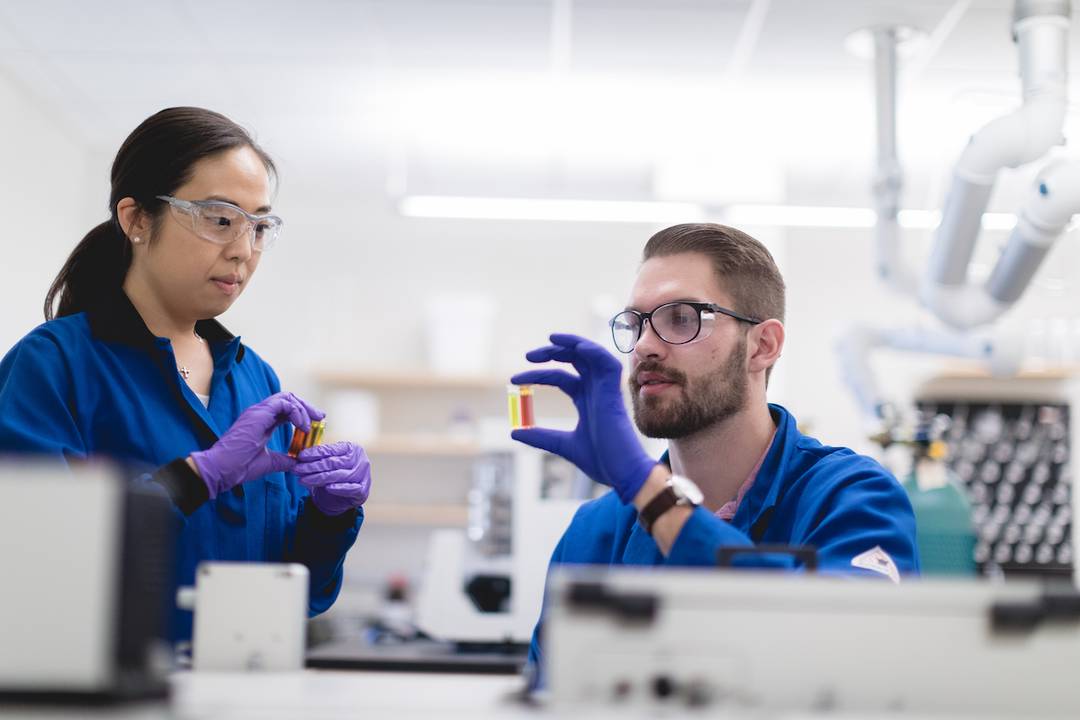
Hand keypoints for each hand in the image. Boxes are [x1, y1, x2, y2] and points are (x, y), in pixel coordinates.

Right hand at [190, 392, 321, 498]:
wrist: (222, 469)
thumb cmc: (240, 467)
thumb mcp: (269, 462)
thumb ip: (284, 460)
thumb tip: (298, 463)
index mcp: (262, 422)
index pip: (286, 409)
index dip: (302, 413)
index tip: (315, 424)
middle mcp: (260, 413)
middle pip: (289, 399)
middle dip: (307, 407)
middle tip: (320, 417)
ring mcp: (258, 411)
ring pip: (287, 397)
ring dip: (303, 408)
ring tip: (311, 424)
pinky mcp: (258, 413)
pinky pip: (284, 403)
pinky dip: (297, 412)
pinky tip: (302, 426)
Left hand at [294, 441, 371, 515]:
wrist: (341, 498)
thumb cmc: (333, 476)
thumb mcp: (326, 464)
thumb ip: (315, 459)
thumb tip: (295, 457)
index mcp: (352, 448)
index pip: (331, 449)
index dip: (315, 453)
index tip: (301, 456)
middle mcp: (360, 460)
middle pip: (334, 463)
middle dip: (313, 466)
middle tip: (298, 469)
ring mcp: (363, 475)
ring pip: (339, 475)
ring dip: (319, 478)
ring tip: (303, 480)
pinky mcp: (363, 490)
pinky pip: (350, 488)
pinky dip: (339, 488)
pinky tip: (327, 488)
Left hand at [510, 333, 657, 503]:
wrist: (621, 472)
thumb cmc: (600, 460)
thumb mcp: (561, 445)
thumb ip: (541, 436)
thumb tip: (515, 432)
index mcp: (585, 399)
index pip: (559, 376)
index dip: (538, 375)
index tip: (514, 381)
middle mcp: (595, 389)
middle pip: (573, 359)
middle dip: (551, 352)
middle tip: (528, 356)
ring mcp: (605, 389)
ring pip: (591, 354)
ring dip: (571, 343)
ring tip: (550, 339)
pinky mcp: (614, 391)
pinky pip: (607, 362)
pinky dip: (594, 351)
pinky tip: (577, 348)